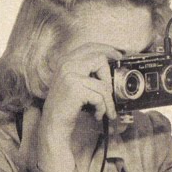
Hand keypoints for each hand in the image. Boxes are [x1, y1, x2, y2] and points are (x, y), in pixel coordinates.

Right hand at [37, 43, 121, 171]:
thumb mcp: (74, 83)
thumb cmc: (66, 106)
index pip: (90, 46)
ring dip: (108, 101)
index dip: (107, 49)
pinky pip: (100, 96)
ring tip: (105, 111)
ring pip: (103, 84)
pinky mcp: (75, 89)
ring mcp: (70, 76)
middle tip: (112, 90)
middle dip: (109, 78)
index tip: (118, 55)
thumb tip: (109, 67)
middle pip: (99, 59)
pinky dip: (103, 108)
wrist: (53, 124)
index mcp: (66, 60)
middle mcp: (67, 65)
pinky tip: (97, 115)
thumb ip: (86, 72)